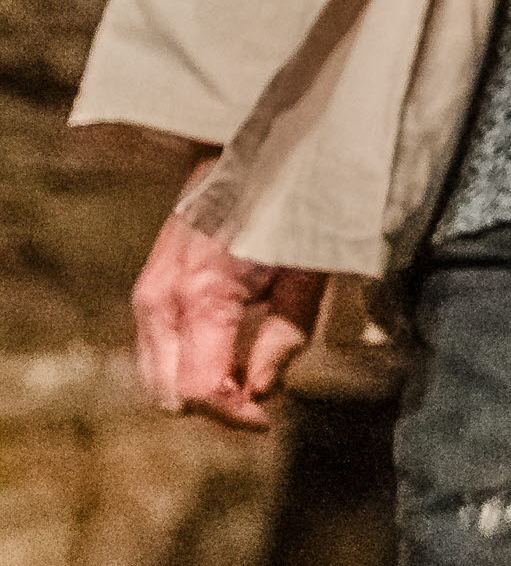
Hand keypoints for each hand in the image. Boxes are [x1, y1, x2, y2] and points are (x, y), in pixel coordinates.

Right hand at [132, 197, 317, 427]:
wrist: (250, 147)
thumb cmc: (291, 204)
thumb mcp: (307, 271)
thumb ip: (284, 337)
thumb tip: (263, 392)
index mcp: (202, 299)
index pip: (200, 391)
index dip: (236, 414)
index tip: (268, 418)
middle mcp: (161, 302)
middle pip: (169, 395)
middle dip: (214, 407)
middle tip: (259, 398)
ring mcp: (148, 294)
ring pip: (154, 378)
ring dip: (196, 387)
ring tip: (245, 375)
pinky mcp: (148, 287)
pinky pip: (154, 351)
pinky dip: (183, 364)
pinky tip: (225, 352)